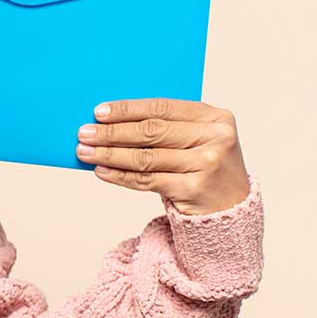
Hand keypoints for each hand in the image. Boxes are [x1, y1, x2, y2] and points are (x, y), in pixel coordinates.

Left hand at [74, 98, 249, 214]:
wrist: (231, 209)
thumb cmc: (206, 168)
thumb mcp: (198, 140)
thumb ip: (168, 128)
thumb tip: (112, 121)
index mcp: (216, 117)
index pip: (163, 108)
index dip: (128, 109)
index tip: (99, 112)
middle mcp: (216, 139)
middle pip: (152, 131)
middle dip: (113, 132)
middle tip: (84, 133)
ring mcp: (207, 165)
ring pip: (146, 157)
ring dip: (110, 154)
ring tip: (85, 152)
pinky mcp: (194, 190)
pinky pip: (148, 180)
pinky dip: (120, 176)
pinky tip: (102, 171)